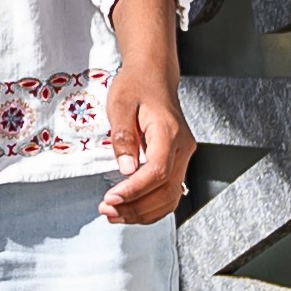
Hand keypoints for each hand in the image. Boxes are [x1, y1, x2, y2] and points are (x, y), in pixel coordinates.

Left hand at [97, 56, 191, 226]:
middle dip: (136, 207)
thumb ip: (123, 136)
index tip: (111, 199)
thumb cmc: (137, 86)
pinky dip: (151, 207)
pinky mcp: (177, 162)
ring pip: (171, 197)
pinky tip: (130, 209)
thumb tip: (126, 168)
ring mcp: (183, 157)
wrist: (153, 76)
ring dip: (143, 212)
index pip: (157, 171)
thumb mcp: (121, 104)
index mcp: (169, 132)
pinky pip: (169, 192)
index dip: (134, 190)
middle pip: (166, 191)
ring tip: (115, 215)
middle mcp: (182, 148)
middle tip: (107, 211)